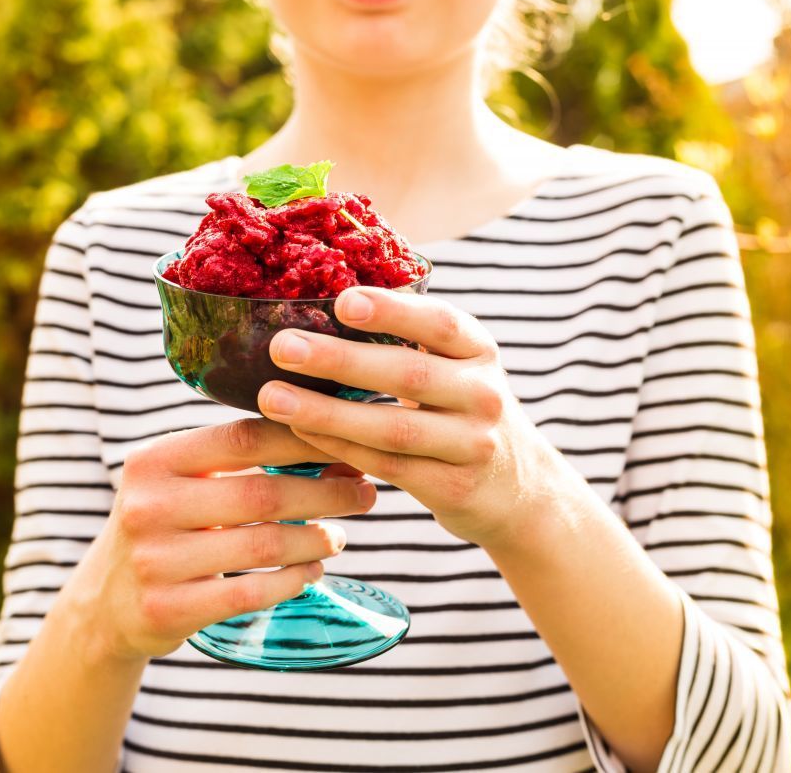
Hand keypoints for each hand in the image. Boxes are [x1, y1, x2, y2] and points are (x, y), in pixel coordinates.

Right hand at [68, 419, 374, 661]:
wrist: (106, 604)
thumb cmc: (164, 527)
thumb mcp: (179, 482)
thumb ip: (235, 459)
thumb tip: (333, 438)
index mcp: (155, 460)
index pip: (244, 437)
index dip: (305, 439)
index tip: (349, 444)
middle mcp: (148, 506)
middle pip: (262, 493)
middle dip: (326, 493)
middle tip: (365, 494)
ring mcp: (154, 561)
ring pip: (264, 545)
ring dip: (316, 539)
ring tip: (340, 535)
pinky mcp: (167, 610)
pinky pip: (251, 593)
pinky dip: (293, 580)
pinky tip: (312, 571)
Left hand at [256, 287, 578, 550]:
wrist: (518, 490)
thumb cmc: (461, 412)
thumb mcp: (455, 368)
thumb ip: (407, 342)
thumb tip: (316, 307)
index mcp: (479, 350)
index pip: (440, 323)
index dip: (392, 310)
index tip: (341, 301)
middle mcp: (482, 394)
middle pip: (409, 373)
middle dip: (339, 360)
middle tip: (281, 347)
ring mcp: (471, 444)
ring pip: (392, 428)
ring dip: (326, 413)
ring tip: (273, 398)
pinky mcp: (453, 488)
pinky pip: (386, 466)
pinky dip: (339, 448)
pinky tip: (300, 433)